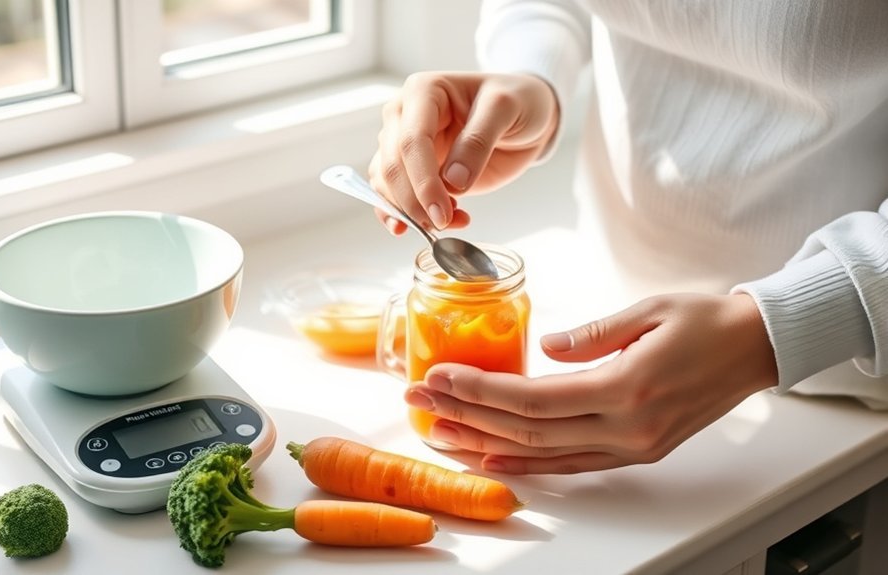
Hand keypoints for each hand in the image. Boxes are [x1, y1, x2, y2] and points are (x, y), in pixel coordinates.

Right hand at [368, 71, 558, 234]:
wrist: (525, 115)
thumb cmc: (516, 100)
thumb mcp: (505, 109)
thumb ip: (478, 141)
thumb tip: (452, 181)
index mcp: (423, 92)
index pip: (412, 140)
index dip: (423, 180)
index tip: (442, 211)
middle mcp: (404, 115)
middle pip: (393, 165)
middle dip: (414, 202)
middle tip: (443, 223)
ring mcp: (404, 143)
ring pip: (386, 183)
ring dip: (410, 212)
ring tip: (450, 221)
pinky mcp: (412, 169)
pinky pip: (391, 195)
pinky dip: (403, 216)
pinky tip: (423, 228)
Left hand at [403, 293, 778, 473]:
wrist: (758, 347)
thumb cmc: (705, 320)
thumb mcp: (648, 310)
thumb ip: (593, 333)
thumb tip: (544, 349)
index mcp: (627, 387)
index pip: (532, 397)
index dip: (478, 390)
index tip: (436, 378)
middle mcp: (627, 427)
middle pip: (527, 430)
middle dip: (466, 416)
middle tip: (419, 403)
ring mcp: (633, 446)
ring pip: (545, 454)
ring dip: (487, 445)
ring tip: (440, 434)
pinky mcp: (638, 451)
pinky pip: (573, 464)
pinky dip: (530, 464)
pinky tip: (495, 458)